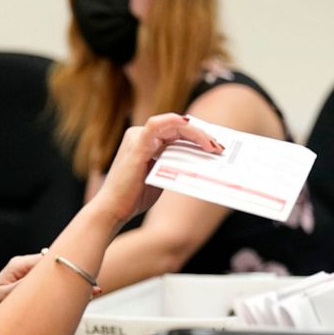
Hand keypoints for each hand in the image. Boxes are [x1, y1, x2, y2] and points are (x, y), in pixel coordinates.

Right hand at [96, 113, 224, 223]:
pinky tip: (200, 136)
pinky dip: (181, 125)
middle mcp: (139, 135)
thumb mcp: (160, 176)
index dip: (198, 136)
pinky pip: (159, 124)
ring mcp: (138, 137)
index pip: (176, 132)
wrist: (112, 210)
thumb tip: (199, 157)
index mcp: (144, 141)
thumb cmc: (133, 197)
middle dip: (202, 135)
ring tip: (215, 147)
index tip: (215, 146)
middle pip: (178, 127)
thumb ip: (173, 163)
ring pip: (175, 124)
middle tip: (220, 148)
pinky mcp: (138, 143)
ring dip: (198, 133)